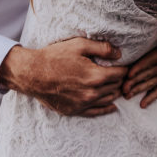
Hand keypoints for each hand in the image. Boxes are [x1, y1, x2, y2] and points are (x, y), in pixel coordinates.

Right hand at [0, 39, 127, 116]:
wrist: (32, 74)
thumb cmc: (55, 56)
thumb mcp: (79, 45)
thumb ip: (102, 49)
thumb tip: (119, 54)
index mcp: (95, 76)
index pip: (120, 74)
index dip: (124, 68)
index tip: (124, 64)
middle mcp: (92, 93)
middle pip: (116, 87)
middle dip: (119, 79)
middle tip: (119, 73)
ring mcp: (83, 104)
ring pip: (109, 100)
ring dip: (114, 92)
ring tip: (115, 85)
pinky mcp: (74, 111)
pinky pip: (96, 112)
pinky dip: (106, 108)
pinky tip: (112, 106)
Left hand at [122, 23, 156, 108]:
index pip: (151, 61)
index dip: (140, 67)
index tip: (129, 74)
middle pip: (148, 74)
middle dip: (135, 82)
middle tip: (123, 88)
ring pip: (150, 83)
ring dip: (138, 90)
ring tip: (126, 95)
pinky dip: (150, 98)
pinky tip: (142, 105)